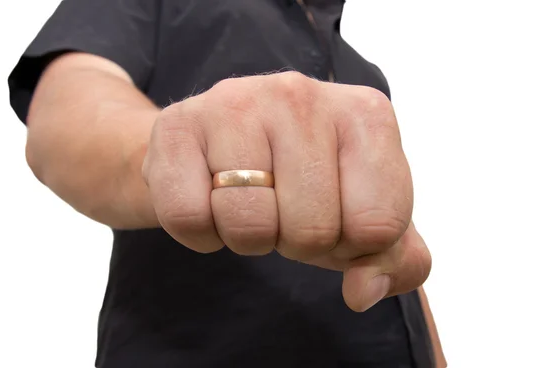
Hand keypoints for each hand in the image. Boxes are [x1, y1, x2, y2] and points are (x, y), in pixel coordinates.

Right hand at [142, 71, 430, 311]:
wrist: (216, 148)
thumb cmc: (299, 183)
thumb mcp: (358, 216)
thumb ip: (390, 259)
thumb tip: (364, 292)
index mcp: (364, 115)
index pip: (379, 224)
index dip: (354, 245)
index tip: (335, 218)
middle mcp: (303, 94)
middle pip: (313, 230)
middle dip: (296, 242)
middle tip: (283, 212)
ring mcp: (236, 102)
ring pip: (249, 227)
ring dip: (248, 239)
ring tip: (248, 205)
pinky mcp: (177, 123)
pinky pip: (190, 219)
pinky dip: (200, 233)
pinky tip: (208, 199)